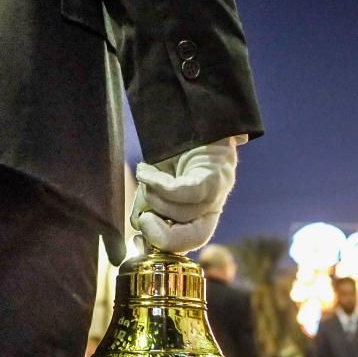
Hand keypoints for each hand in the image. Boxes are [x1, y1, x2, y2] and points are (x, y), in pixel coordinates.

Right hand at [130, 137, 241, 253]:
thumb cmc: (174, 147)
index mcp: (203, 212)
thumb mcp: (158, 181)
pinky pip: (185, 191)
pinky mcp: (215, 174)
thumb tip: (138, 224)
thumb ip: (150, 203)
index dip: (164, 244)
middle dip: (163, 235)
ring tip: (145, 177)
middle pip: (195, 238)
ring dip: (154, 198)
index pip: (190, 242)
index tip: (140, 236)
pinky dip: (160, 185)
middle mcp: (214, 205)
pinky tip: (145, 173)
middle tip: (143, 220)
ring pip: (183, 213)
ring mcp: (218, 190)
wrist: (193, 112)